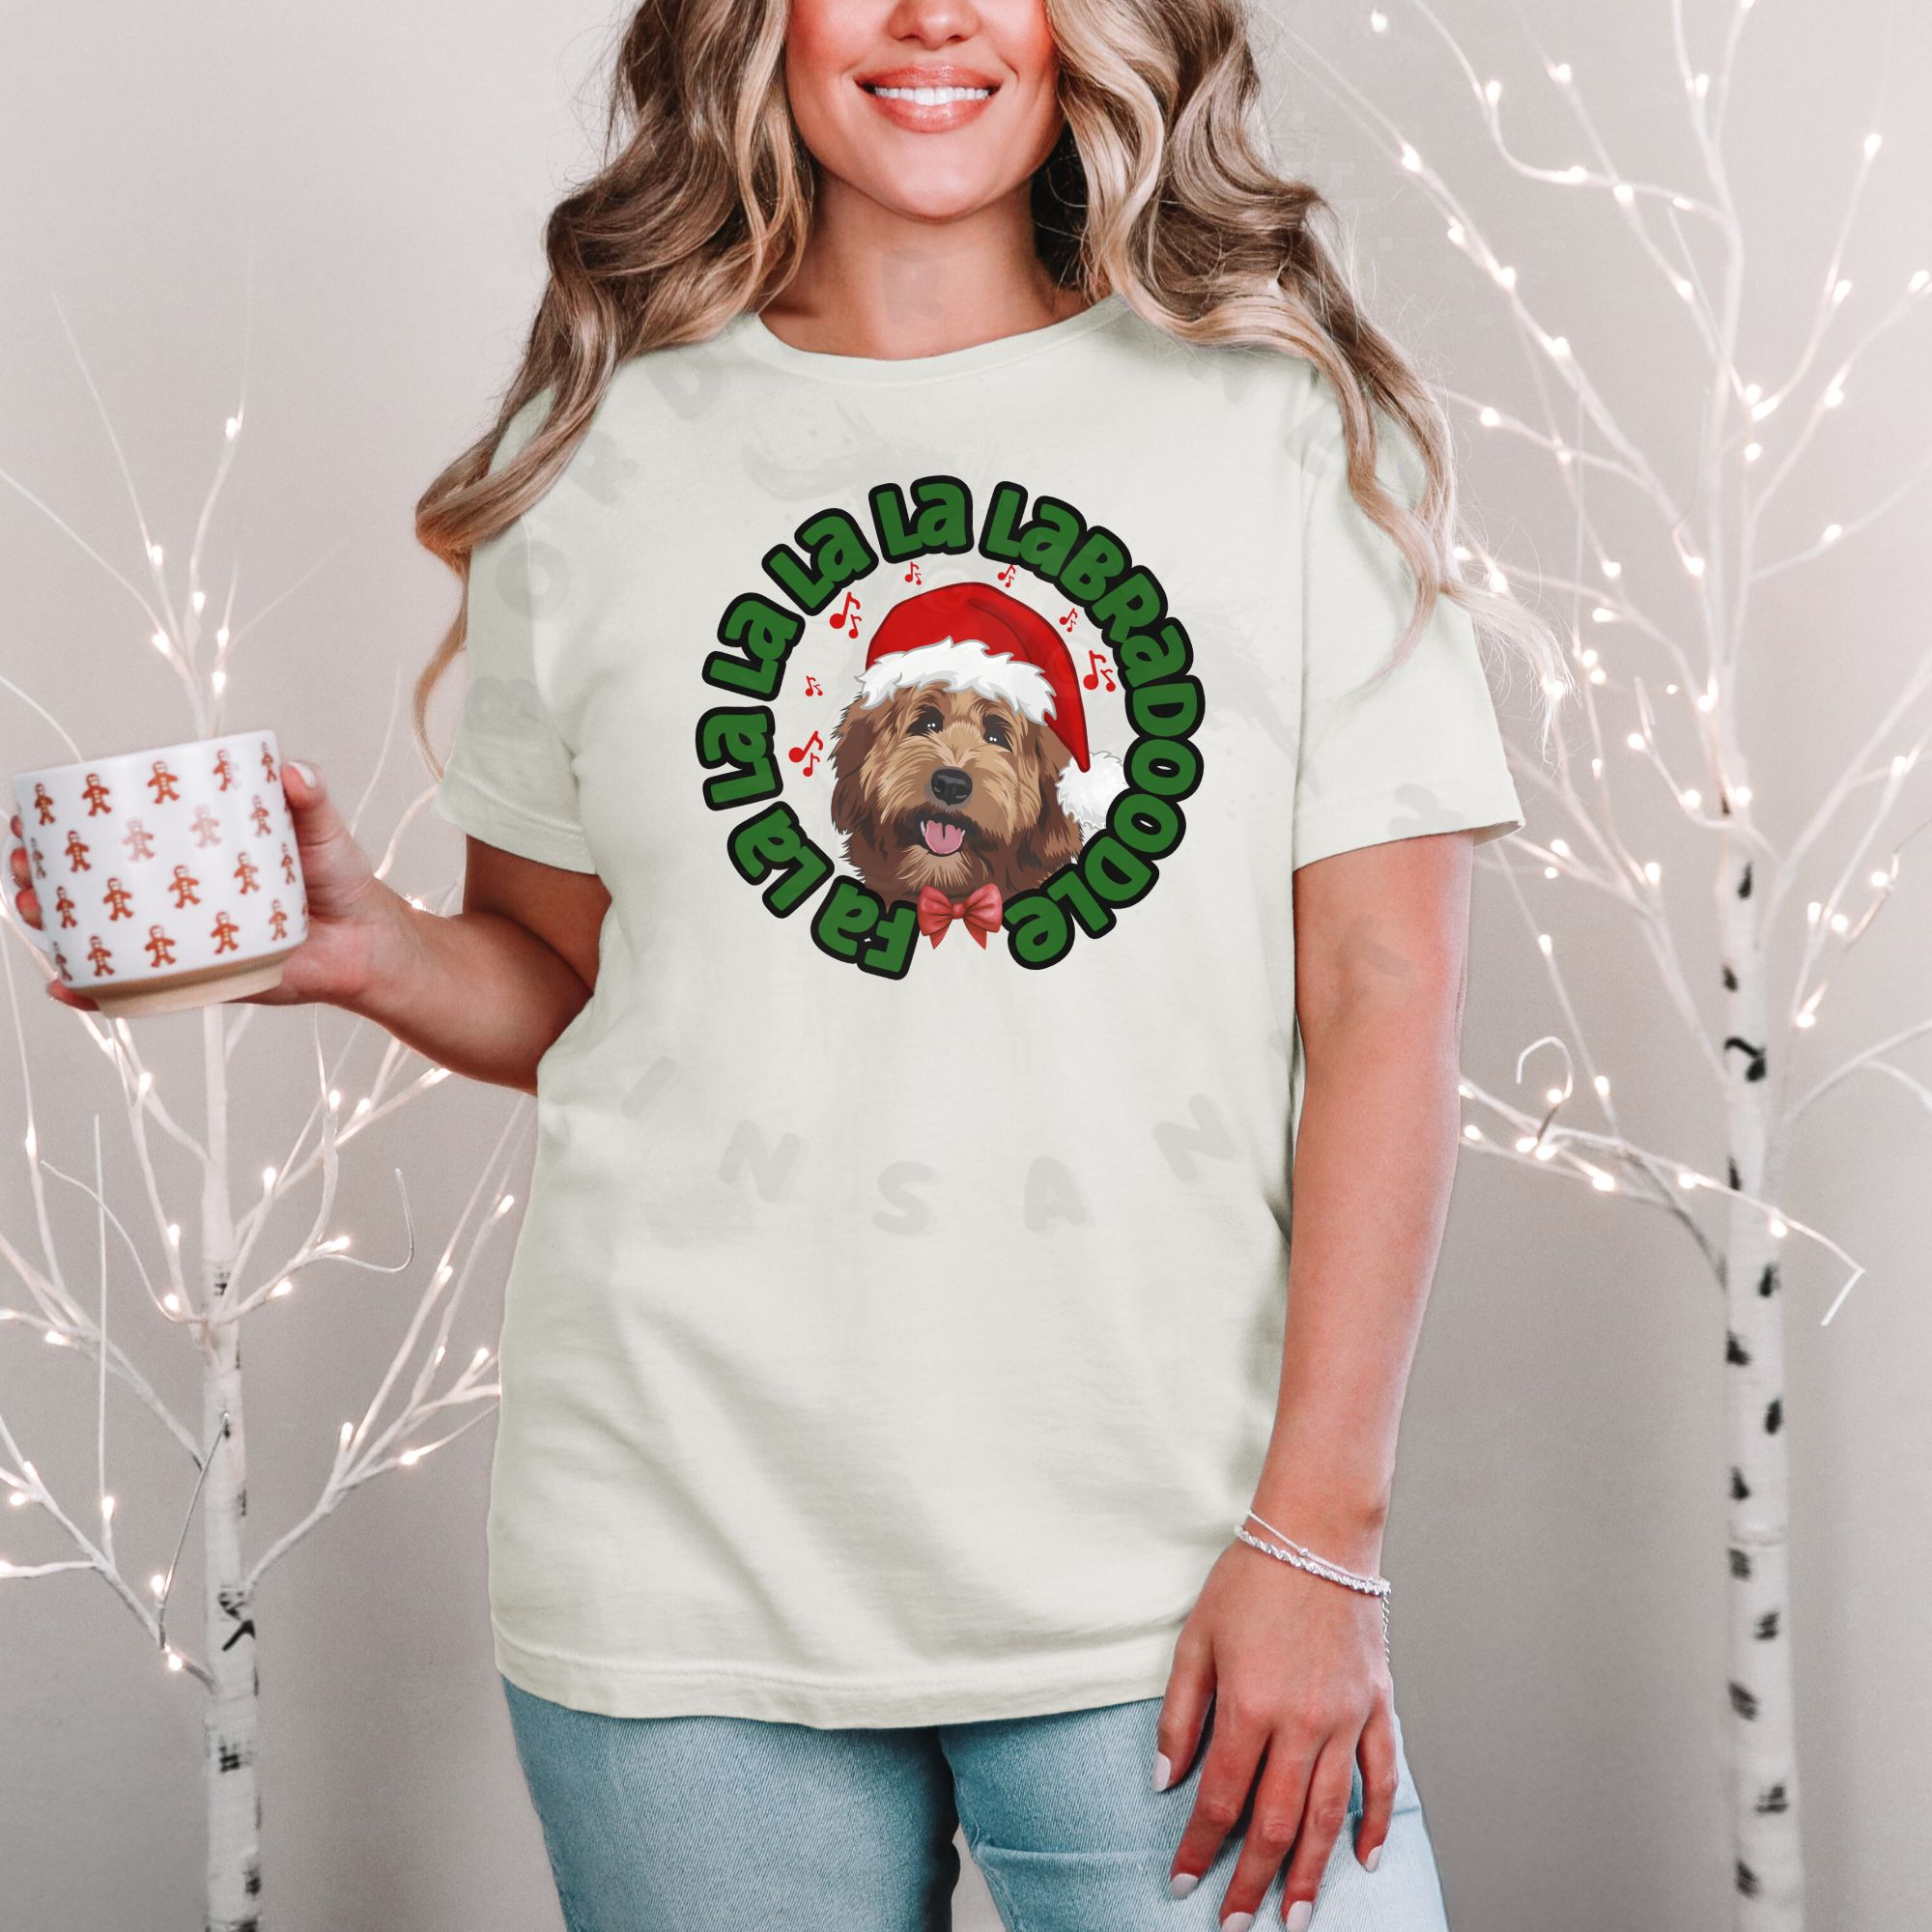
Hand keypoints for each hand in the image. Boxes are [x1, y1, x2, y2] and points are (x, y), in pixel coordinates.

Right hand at [8, 760, 403, 1012]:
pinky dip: (99, 991)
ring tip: (37, 916)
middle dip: (42, 874)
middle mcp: (177, 889)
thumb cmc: (340, 878)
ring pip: (102, 933)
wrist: (367, 945)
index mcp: (193, 847)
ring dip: (57, 926)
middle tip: (23, 867)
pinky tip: (69, 987)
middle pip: (93, 882)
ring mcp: (181, 934)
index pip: (120, 831)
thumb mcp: (323, 830)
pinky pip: (138, 987)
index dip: (65, 825)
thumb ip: (310, 798)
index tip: (29, 817)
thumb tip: (294, 771)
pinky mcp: (197, 977)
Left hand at [1156, 1529, 1395, 1927]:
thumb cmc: (1249, 1580)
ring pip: (1328, 1815)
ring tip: (1293, 1918)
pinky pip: (1381, 1778)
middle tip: (1236, 1924)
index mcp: (1249, 1705)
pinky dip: (1374, 1824)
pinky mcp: (1377, 1706)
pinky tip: (1363, 1861)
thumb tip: (1164, 1781)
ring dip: (1310, 1874)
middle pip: (1275, 1823)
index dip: (1199, 1849)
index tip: (1182, 1882)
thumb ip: (1180, 1715)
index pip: (1219, 1799)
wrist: (1316, 1534)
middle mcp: (1301, 1722)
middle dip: (1251, 1881)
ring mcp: (1346, 1717)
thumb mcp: (1196, 1638)